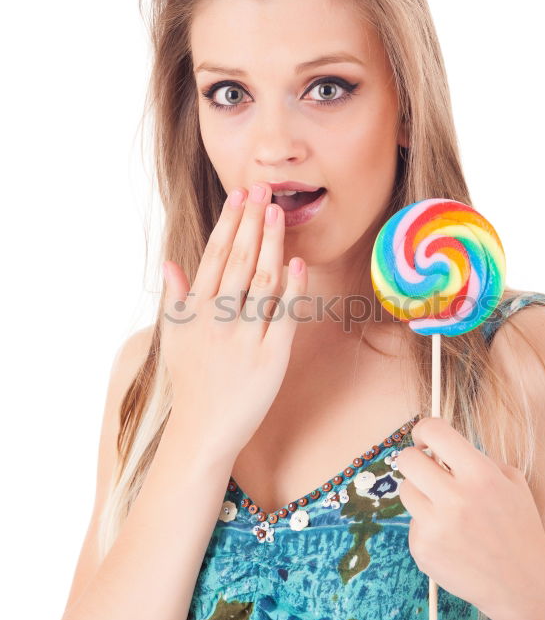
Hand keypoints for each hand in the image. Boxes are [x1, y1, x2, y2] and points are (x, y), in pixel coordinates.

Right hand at [161, 181, 307, 463]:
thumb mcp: (174, 339)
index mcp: (195, 311)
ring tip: (280, 213)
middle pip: (239, 261)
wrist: (203, 431)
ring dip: (272, 244)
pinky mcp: (269, 358)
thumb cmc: (190, 384)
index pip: (215, 256)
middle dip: (252, 221)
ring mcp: (244, 337)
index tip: (241, 195)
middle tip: (265, 188)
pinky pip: (283, 316)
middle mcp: (218, 319)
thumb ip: (174, 299)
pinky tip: (298, 263)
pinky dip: (292, 289)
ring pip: (262, 281)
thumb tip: (171, 264)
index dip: (230, 223)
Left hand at [396, 416, 544, 619]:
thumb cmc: (519, 528)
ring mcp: (435, 526)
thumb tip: (440, 448)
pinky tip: (452, 540)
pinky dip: (428, 527)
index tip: (425, 438)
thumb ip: (477, 460)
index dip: (424, 430)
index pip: (434, 431)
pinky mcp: (423, 550)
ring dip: (421, 493)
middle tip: (427, 469)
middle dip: (415, 459)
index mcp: (480, 474)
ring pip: (406, 491)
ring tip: (445, 508)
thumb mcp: (512, 483)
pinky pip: (414, 524)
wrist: (524, 585)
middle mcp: (455, 498)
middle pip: (407, 460)